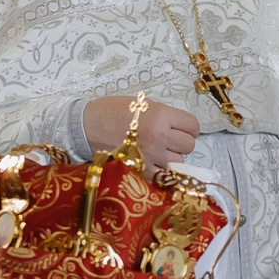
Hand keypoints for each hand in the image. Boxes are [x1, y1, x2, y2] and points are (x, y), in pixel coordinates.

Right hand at [84, 96, 199, 166]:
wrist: (85, 126)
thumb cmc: (111, 111)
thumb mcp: (140, 104)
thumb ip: (163, 114)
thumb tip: (179, 125)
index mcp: (161, 115)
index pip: (193, 125)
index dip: (189, 127)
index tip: (182, 128)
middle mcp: (159, 136)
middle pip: (189, 145)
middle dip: (181, 142)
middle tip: (169, 140)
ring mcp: (151, 155)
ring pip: (179, 161)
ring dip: (172, 157)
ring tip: (158, 151)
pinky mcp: (141, 170)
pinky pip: (164, 174)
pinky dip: (161, 170)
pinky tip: (153, 163)